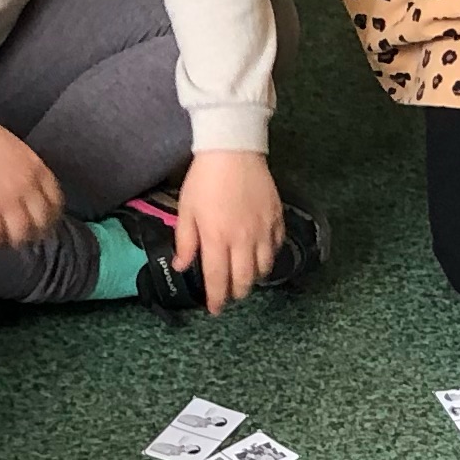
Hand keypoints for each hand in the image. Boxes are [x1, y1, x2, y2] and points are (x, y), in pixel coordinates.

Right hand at [0, 107, 63, 252]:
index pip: (55, 199)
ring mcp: (6, 199)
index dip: (51, 215)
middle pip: (41, 222)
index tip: (43, 221)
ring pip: (20, 234)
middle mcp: (26, 185)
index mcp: (35, 167)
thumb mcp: (13, 146)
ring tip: (1, 239)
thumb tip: (23, 184)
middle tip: (22, 236)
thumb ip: (23, 166)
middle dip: (34, 233)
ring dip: (11, 240)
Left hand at [169, 148, 283, 314]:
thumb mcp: (186, 210)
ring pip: (264, 267)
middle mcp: (242, 240)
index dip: (217, 299)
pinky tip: (261, 255)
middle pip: (244, 279)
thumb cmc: (205, 179)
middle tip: (230, 294)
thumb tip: (183, 265)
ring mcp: (263, 230)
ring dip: (254, 277)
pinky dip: (269, 256)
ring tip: (246, 277)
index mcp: (216, 239)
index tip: (215, 309)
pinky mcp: (276, 218)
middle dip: (236, 292)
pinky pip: (276, 247)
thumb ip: (186, 241)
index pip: (218, 280)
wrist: (233, 150)